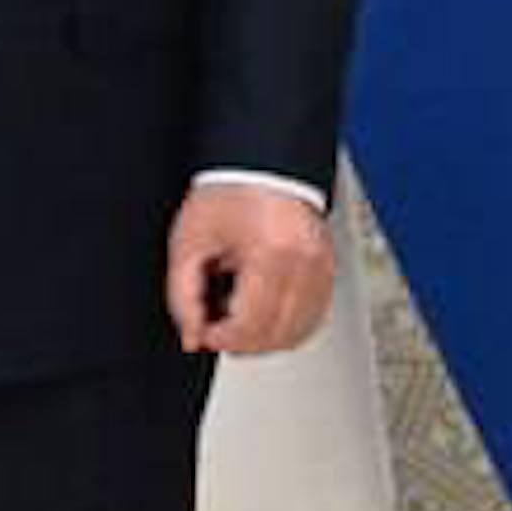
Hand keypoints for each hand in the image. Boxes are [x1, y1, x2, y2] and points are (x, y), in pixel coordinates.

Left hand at [168, 183, 333, 357]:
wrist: (261, 168)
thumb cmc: (228, 195)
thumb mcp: (189, 244)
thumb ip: (183, 296)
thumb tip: (192, 336)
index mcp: (271, 252)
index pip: (250, 325)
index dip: (220, 339)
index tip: (204, 332)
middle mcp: (304, 263)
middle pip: (275, 335)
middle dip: (241, 342)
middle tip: (218, 326)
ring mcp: (322, 269)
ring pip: (296, 334)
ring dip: (264, 338)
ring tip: (240, 314)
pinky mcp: (328, 272)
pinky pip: (312, 319)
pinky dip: (286, 326)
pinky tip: (264, 313)